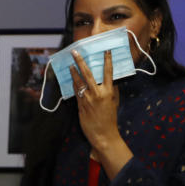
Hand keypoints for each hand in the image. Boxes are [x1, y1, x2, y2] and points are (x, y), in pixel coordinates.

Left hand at [69, 49, 132, 177]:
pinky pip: (76, 92)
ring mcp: (87, 99)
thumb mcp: (115, 102)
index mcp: (108, 91)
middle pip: (87, 74)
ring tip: (70, 65)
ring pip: (78, 82)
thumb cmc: (110, 118)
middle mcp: (97, 93)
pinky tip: (71, 79)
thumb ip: (112, 90)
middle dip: (80, 61)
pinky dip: (73, 84)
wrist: (103, 134)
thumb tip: (110, 81)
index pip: (108, 73)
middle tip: (75, 52)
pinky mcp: (80, 105)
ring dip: (73, 72)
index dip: (107, 61)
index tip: (106, 51)